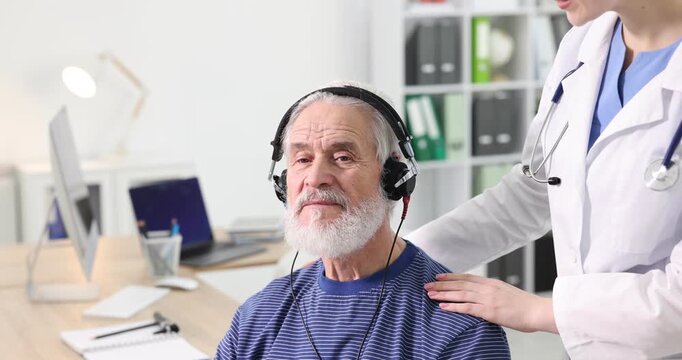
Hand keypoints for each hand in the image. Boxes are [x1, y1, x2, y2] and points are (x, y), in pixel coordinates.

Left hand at [424, 273, 557, 333]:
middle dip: (442, 284)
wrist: (538, 311)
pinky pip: (467, 308)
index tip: (439, 276)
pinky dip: (453, 307)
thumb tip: (483, 296)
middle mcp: (487, 288)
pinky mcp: (489, 311)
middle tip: (428, 285)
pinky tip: (443, 307)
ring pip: (460, 294)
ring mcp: (487, 299)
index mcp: (491, 283)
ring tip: (430, 294)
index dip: (451, 276)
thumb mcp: (507, 293)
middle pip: (459, 284)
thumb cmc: (525, 306)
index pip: (467, 277)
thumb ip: (493, 292)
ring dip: (443, 294)